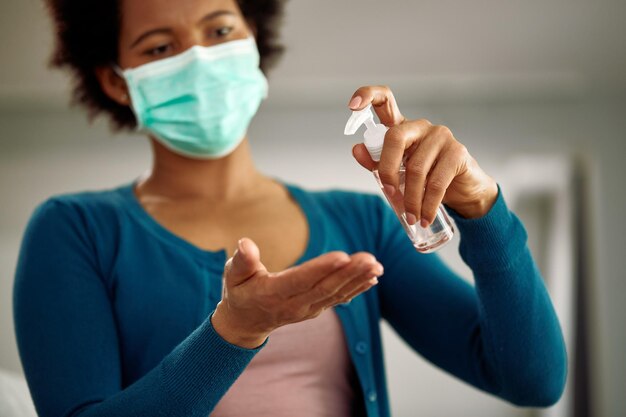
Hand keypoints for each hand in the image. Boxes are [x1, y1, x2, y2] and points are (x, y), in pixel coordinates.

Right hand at [211, 238, 381, 348]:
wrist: (245, 322)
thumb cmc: (239, 292)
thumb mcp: (232, 275)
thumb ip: (241, 261)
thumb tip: (244, 243)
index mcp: (272, 294)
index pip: (300, 280)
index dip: (321, 268)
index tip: (343, 256)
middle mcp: (293, 305)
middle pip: (324, 288)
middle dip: (349, 273)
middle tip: (370, 259)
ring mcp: (306, 309)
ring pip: (335, 294)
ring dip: (358, 280)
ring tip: (377, 266)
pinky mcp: (315, 308)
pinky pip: (339, 299)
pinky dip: (357, 289)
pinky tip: (373, 278)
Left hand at [348, 86, 497, 225]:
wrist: (463, 193)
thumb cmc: (426, 180)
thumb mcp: (397, 174)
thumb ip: (376, 163)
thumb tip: (356, 149)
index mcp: (402, 128)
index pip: (385, 101)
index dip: (367, 96)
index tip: (351, 106)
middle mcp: (421, 127)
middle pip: (395, 137)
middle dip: (387, 170)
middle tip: (389, 195)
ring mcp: (441, 136)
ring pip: (416, 168)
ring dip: (410, 199)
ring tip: (411, 217)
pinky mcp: (457, 152)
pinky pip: (436, 183)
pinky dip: (427, 205)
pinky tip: (424, 217)